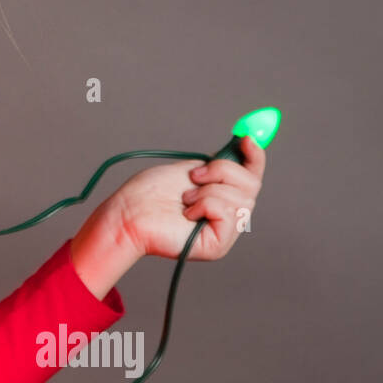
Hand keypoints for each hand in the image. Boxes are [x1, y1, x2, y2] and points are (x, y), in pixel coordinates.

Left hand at [110, 136, 267, 260]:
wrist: (128, 212)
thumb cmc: (150, 193)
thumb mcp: (190, 169)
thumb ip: (218, 163)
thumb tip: (244, 142)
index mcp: (224, 196)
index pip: (253, 175)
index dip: (255, 156)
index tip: (246, 137)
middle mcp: (229, 215)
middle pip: (252, 184)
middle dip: (223, 171)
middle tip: (194, 175)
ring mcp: (225, 232)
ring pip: (241, 198)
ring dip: (207, 190)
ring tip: (184, 198)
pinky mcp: (218, 245)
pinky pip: (228, 213)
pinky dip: (205, 205)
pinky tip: (186, 213)